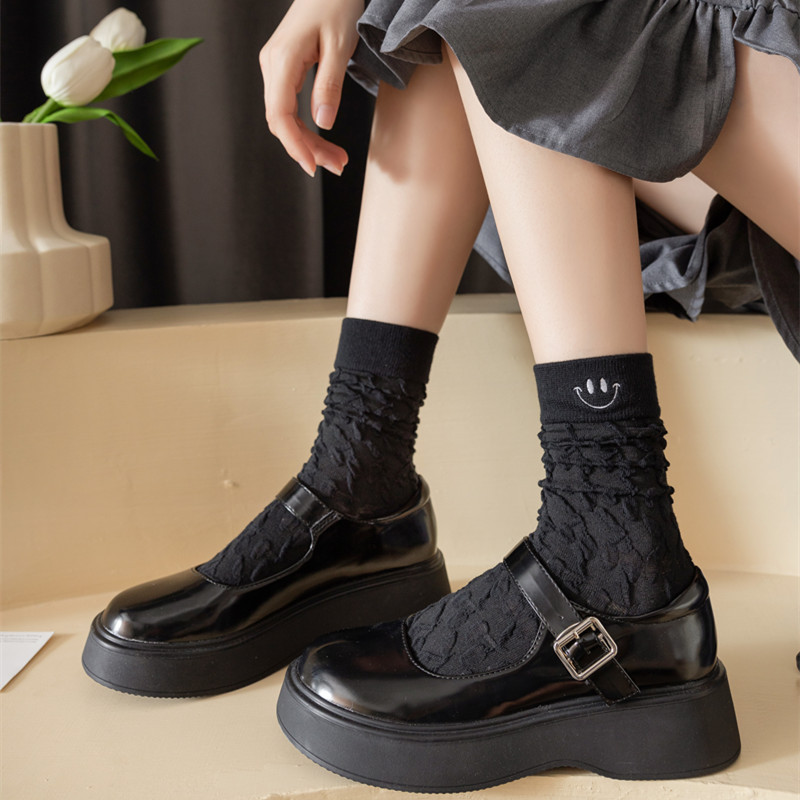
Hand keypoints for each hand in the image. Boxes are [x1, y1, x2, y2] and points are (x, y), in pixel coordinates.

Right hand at [260, 0, 362, 176]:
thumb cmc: (336, 5)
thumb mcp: (340, 46)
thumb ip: (329, 86)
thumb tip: (322, 122)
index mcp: (282, 59)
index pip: (280, 115)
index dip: (295, 145)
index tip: (313, 166)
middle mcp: (271, 65)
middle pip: (281, 122)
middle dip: (307, 148)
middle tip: (337, 165)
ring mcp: (275, 68)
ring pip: (285, 118)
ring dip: (309, 142)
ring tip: (337, 158)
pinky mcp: (283, 70)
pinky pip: (289, 108)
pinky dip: (306, 127)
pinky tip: (323, 140)